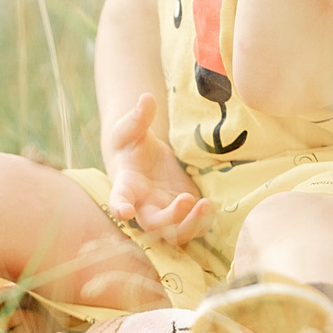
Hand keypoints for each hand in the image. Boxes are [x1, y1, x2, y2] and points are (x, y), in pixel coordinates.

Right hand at [104, 93, 212, 245]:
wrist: (142, 157)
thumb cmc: (131, 142)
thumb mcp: (131, 128)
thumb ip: (138, 117)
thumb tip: (146, 97)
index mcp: (126, 185)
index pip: (118, 199)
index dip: (120, 207)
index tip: (124, 212)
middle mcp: (144, 206)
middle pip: (154, 225)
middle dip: (171, 218)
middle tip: (187, 199)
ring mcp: (165, 212)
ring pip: (176, 234)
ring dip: (192, 225)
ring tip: (207, 204)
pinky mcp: (184, 213)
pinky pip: (194, 228)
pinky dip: (204, 223)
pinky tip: (213, 206)